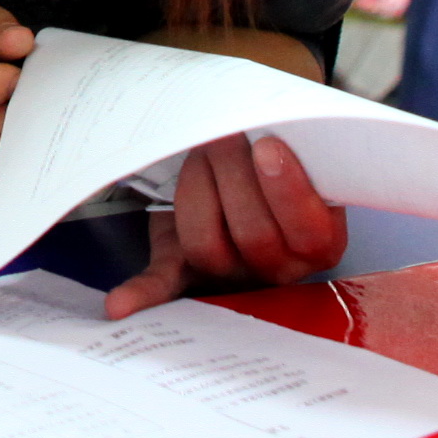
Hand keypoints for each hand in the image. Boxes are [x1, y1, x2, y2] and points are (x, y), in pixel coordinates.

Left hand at [104, 134, 347, 313]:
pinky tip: (119, 305)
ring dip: (198, 192)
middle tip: (228, 135)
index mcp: (318, 244)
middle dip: (234, 175)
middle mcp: (276, 269)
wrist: (240, 178)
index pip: (308, 232)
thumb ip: (299, 152)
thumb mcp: (303, 159)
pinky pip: (164, 288)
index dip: (287, 190)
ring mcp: (228, 274)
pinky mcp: (183, 271)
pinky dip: (141, 295)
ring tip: (203, 152)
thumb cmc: (273, 165)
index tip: (269, 146)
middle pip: (254, 237)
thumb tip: (275, 131)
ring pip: (206, 246)